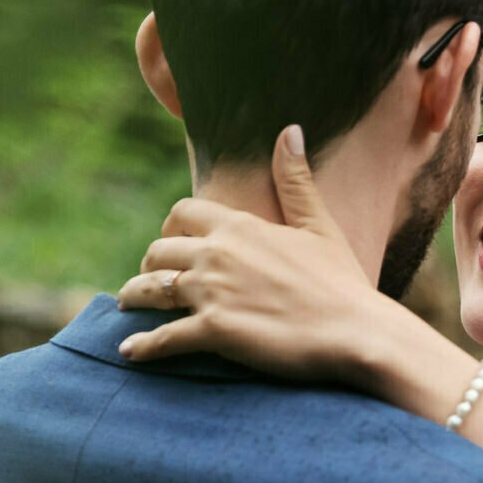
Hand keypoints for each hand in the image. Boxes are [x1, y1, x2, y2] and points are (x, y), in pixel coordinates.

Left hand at [116, 125, 403, 384]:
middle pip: (159, 251)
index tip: (169, 242)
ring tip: (126, 305)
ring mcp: (212, 292)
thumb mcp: (319, 225)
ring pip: (151, 289)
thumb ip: (296, 181)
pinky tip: (129, 352)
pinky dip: (142, 346)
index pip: (183, 214)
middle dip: (150, 263)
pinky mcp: (213, 331)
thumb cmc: (342, 282)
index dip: (171, 228)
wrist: (355, 330)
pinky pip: (163, 338)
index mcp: (240, 227)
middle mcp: (217, 254)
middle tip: (149, 277)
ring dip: (134, 296)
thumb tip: (289, 131)